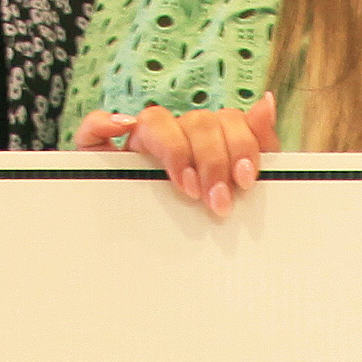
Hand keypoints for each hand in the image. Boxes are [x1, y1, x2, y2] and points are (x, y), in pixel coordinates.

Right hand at [77, 93, 275, 217]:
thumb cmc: (202, 219)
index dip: (240, 144)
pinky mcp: (101, 155)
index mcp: (208, 140)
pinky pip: (94, 127)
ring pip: (155, 119)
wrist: (157, 259)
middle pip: (197, 120)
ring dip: (176, 151)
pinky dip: (104, 123)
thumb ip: (256, 144)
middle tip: (219, 203)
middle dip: (213, 161)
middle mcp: (174, 135)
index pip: (226, 119)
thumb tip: (267, 102)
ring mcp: (138, 143)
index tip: (245, 180)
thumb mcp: (236, 184)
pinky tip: (121, 130)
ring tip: (188, 189)